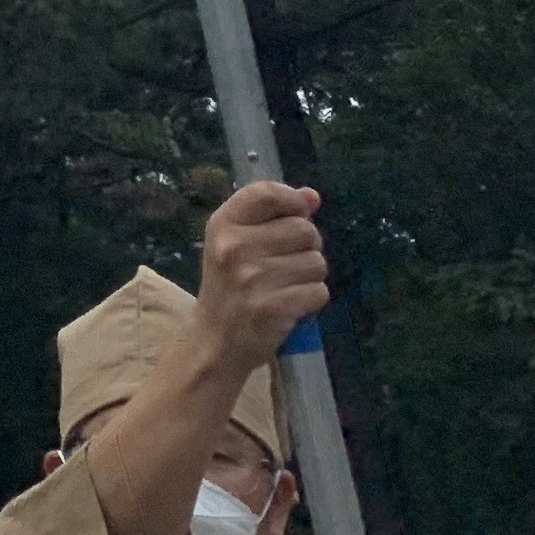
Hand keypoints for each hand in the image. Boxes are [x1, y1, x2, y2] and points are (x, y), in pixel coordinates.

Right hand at [195, 179, 329, 373]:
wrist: (215, 342)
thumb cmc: (228, 286)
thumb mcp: (236, 244)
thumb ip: (273, 215)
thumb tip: (312, 196)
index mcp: (222, 225)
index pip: (266, 192)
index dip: (293, 199)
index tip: (298, 214)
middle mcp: (235, 247)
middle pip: (304, 229)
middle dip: (307, 246)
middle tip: (288, 262)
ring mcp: (254, 278)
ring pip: (317, 262)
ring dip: (311, 275)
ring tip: (289, 285)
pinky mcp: (274, 307)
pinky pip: (319, 291)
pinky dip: (312, 299)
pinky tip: (292, 304)